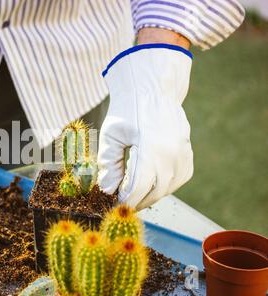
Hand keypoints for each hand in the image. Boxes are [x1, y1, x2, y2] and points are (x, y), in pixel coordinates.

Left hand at [97, 43, 193, 209]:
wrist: (152, 88)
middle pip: (155, 192)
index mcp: (149, 150)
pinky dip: (168, 184)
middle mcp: (170, 154)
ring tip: (138, 195)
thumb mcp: (111, 135)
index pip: (138, 188)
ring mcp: (182, 152)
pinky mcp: (188, 150)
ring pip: (170, 187)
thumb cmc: (127, 110)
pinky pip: (182, 176)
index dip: (126, 201)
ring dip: (153, 195)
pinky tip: (155, 183)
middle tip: (124, 203)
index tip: (115, 206)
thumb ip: (109, 165)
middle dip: (138, 201)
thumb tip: (108, 190)